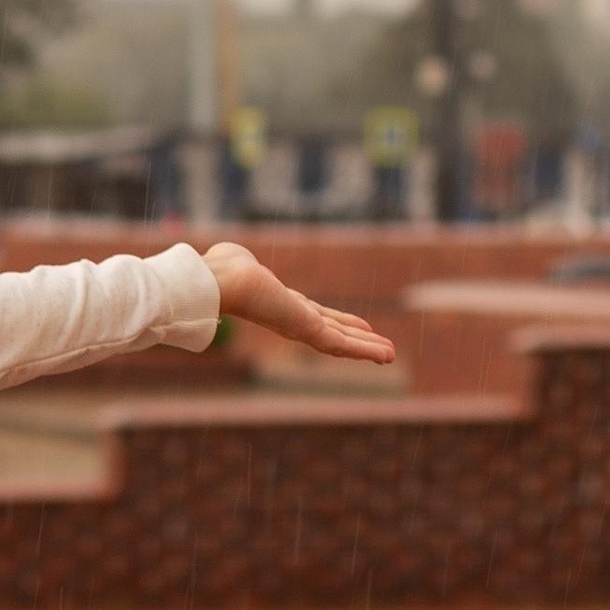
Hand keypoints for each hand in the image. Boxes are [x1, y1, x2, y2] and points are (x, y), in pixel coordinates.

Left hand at [205, 240, 393, 365]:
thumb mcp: (238, 262)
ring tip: (390, 355)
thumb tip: (227, 254)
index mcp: (282, 304)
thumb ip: (238, 261)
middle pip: (334, 332)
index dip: (340, 321)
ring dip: (367, 348)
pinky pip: (341, 345)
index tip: (360, 326)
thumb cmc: (222, 270)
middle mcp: (293, 319)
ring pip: (341, 342)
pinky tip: (385, 355)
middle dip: (359, 340)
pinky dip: (365, 351)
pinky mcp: (306, 331)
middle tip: (382, 348)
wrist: (219, 282)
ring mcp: (300, 327)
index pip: (318, 316)